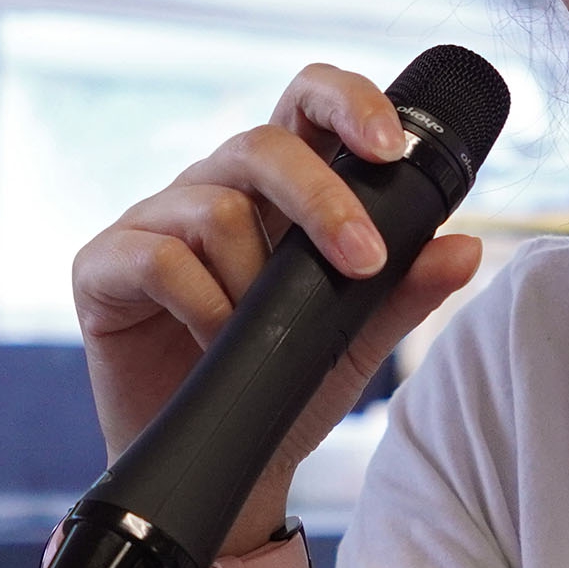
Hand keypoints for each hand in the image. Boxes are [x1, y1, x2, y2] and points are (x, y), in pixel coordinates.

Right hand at [69, 67, 484, 550]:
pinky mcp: (103, 264)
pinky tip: (218, 342)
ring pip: (216, 208)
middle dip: (323, 200)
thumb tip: (465, 247)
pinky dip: (203, 306)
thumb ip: (406, 291)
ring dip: (257, 281)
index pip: (306, 105)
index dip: (347, 102)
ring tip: (265, 333)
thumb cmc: (285, 387)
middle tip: (361, 265)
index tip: (392, 147)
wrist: (226, 465)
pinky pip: (159, 258)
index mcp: (277, 189)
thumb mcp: (357, 341)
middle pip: (262, 145)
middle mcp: (214, 189)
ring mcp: (154, 222)